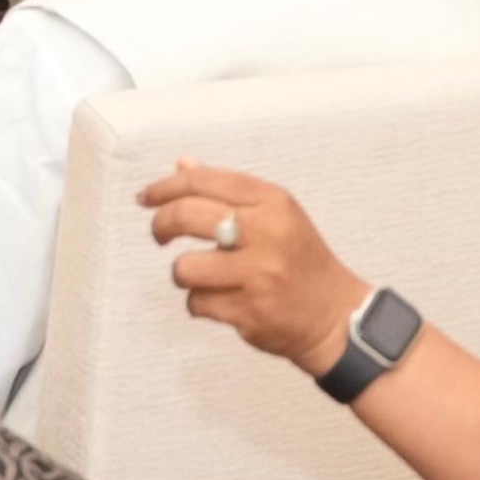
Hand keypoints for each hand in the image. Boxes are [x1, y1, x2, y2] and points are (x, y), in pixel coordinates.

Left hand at [139, 163, 367, 375]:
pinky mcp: (250, 310)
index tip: (146, 197)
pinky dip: (200, 303)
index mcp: (273, 202)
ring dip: (184, 274)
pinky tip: (222, 301)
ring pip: (185, 267)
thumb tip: (183, 165)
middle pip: (187, 215)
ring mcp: (259, 273)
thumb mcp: (275, 215)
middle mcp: (267, 232)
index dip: (165, 187)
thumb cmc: (300, 260)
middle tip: (160, 235)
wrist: (334, 314)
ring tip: (204, 277)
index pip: (204, 181)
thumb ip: (228, 191)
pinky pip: (197, 303)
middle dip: (161, 225)